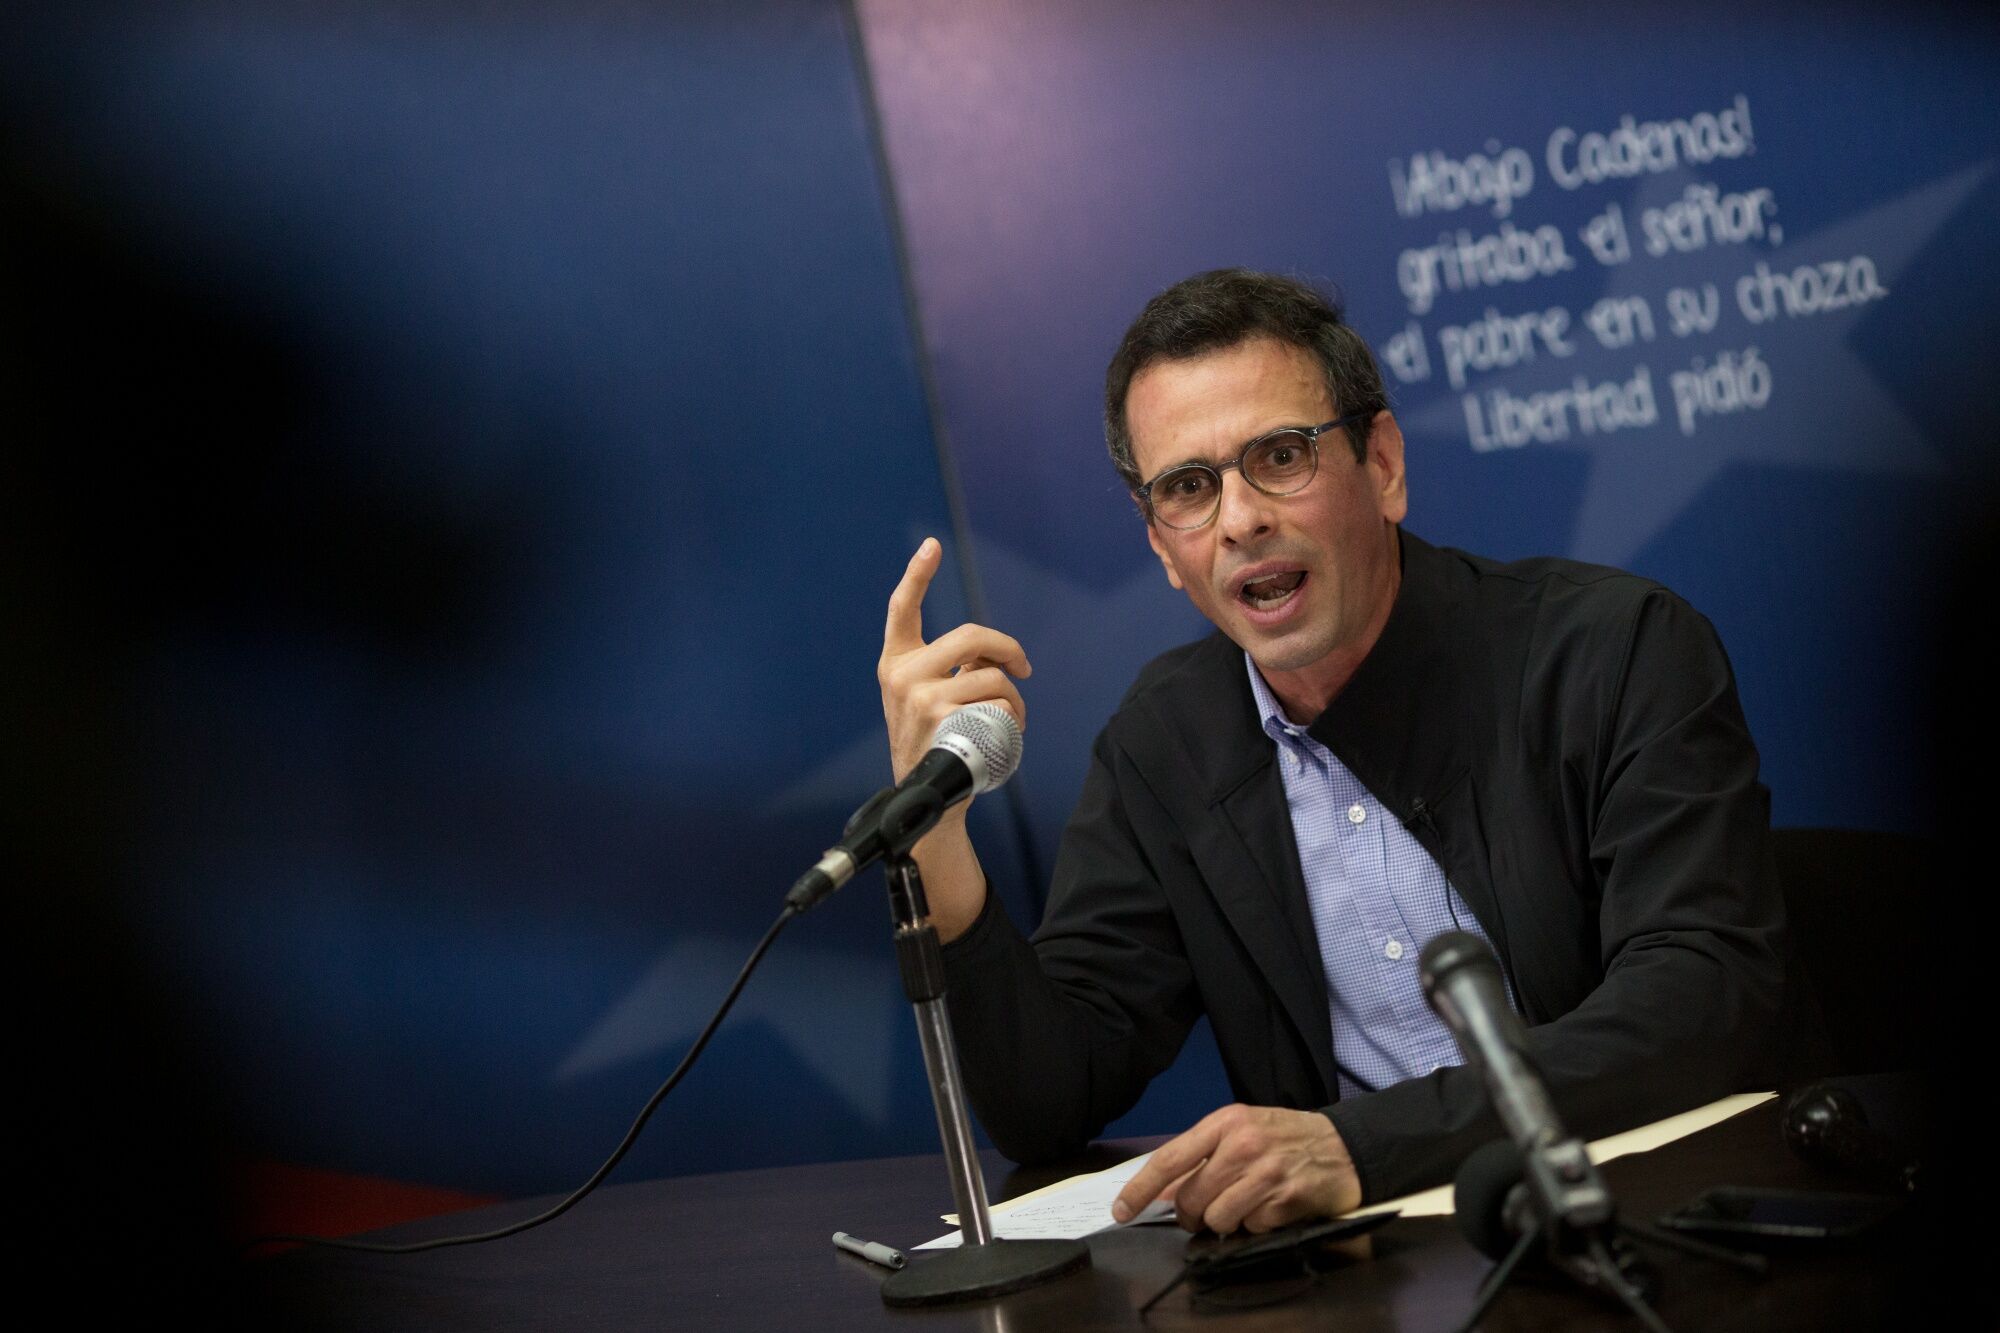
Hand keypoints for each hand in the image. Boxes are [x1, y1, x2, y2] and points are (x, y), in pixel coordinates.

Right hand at [878, 538, 1031, 782]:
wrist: (929, 797)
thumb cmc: (937, 743)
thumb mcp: (928, 699)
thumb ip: (951, 668)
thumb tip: (997, 652)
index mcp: (895, 662)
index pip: (902, 609)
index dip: (917, 574)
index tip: (931, 545)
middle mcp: (901, 674)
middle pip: (971, 635)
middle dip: (1008, 648)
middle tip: (1023, 666)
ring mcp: (919, 695)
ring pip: (992, 674)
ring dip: (1015, 696)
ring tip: (1012, 718)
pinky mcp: (940, 716)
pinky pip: (998, 700)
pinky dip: (1015, 715)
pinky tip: (1007, 734)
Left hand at [1111, 1104, 1361, 1234]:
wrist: (1344, 1146)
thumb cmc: (1284, 1138)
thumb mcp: (1241, 1131)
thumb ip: (1202, 1157)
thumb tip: (1161, 1191)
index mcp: (1225, 1122)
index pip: (1170, 1159)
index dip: (1140, 1188)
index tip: (1121, 1210)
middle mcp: (1243, 1144)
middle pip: (1191, 1199)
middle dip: (1193, 1215)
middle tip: (1209, 1210)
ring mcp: (1267, 1172)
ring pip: (1218, 1219)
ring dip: (1227, 1222)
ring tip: (1247, 1205)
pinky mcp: (1288, 1199)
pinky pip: (1252, 1229)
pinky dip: (1257, 1225)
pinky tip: (1272, 1207)